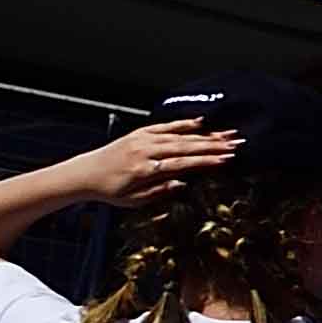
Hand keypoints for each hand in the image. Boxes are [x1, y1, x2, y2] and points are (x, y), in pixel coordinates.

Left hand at [66, 120, 236, 204]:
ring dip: (205, 135)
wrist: (86, 173)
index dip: (206, 161)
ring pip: (180, 135)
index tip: (226, 159)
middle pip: (186, 146)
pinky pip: (165, 126)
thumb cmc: (110, 190)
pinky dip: (183, 124)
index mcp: (145, 169)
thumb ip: (159, 191)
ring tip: (227, 134)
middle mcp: (145, 150)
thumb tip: (183, 183)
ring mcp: (143, 139)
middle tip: (236, 144)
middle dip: (213, 145)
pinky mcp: (140, 133)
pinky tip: (201, 122)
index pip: (182, 163)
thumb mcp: (134, 200)